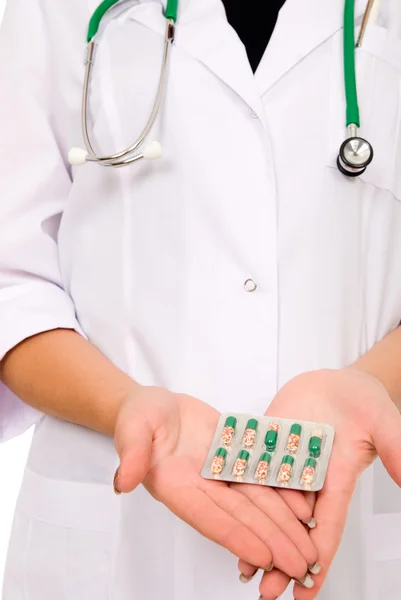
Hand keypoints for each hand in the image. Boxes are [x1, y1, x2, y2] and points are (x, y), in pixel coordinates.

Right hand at [113, 386, 317, 578]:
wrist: (158, 405)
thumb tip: (125, 480)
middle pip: (241, 519)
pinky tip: (306, 509)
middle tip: (302, 565)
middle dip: (272, 542)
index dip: (237, 536)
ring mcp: (221, 477)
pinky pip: (261, 481)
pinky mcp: (235, 462)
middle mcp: (201, 489)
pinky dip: (283, 496)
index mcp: (175, 487)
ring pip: (257, 505)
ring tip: (310, 548)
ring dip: (284, 528)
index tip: (265, 556)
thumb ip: (132, 452)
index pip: (209, 517)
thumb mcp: (132, 427)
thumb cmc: (140, 415)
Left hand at [248, 368, 400, 599]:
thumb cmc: (362, 401)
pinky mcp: (265, 443)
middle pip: (293, 526)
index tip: (307, 589)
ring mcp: (284, 461)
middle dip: (281, 560)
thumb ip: (395, 449)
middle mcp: (308, 478)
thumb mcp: (381, 422)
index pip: (328, 525)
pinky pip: (249, 471)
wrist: (335, 382)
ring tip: (244, 570)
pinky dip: (239, 495)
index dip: (318, 557)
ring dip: (256, 536)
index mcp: (337, 479)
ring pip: (267, 506)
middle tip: (267, 592)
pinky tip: (226, 517)